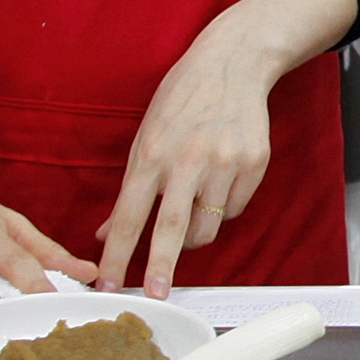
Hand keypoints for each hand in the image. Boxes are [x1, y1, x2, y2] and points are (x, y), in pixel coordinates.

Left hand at [103, 0, 302, 292]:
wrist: (233, 63)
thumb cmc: (182, 100)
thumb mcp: (146, 136)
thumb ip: (131, 187)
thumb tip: (105, 233)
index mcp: (152, 153)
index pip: (128, 215)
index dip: (117, 255)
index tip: (108, 284)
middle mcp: (188, 160)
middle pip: (170, 228)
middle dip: (160, 268)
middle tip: (155, 295)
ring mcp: (224, 163)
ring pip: (206, 226)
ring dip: (194, 234)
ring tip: (191, 209)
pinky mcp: (253, 165)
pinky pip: (232, 210)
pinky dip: (221, 209)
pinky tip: (219, 180)